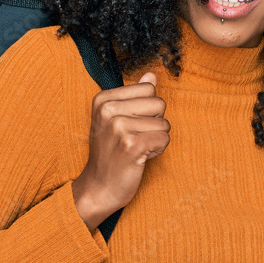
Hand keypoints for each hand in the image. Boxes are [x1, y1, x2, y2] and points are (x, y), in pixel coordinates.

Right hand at [72, 71, 170, 230]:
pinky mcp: (131, 145)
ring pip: (164, 123)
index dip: (147, 109)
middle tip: (135, 138)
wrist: (98, 187)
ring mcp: (119, 127)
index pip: (148, 88)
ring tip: (137, 149)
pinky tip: (141, 157)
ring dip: (156, 139)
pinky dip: (158, 150)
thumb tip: (151, 75)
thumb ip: (134, 96)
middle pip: (159, 103)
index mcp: (103, 99)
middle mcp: (109, 110)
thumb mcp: (116, 119)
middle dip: (155, 123)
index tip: (131, 125)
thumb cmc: (110, 154)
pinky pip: (165, 138)